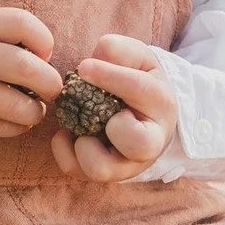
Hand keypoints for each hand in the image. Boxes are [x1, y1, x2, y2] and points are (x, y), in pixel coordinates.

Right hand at [0, 8, 62, 136]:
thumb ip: (3, 35)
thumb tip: (49, 62)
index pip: (22, 23)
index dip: (44, 40)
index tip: (42, 53)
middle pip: (28, 68)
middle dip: (51, 83)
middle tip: (51, 88)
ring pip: (19, 107)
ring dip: (36, 111)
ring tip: (33, 109)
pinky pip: (2, 128)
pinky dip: (17, 127)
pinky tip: (14, 120)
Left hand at [51, 34, 176, 181]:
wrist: (146, 116)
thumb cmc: (139, 82)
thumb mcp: (138, 59)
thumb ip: (121, 51)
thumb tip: (97, 58)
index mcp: (161, 104)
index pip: (140, 90)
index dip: (110, 76)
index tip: (84, 67)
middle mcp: (151, 141)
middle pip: (139, 144)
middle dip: (115, 125)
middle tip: (100, 110)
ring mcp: (127, 163)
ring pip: (101, 168)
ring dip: (82, 144)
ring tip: (80, 125)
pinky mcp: (104, 173)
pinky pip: (76, 170)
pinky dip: (63, 150)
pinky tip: (69, 132)